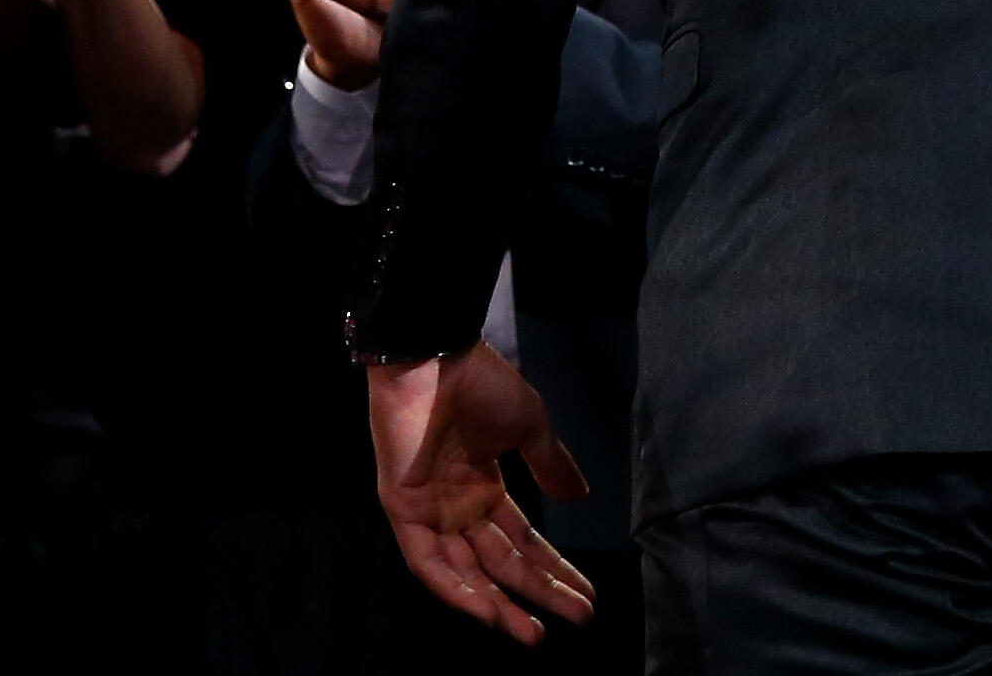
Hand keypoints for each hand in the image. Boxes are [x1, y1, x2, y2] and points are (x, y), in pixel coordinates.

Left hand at [367, 344, 594, 642]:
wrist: (435, 357)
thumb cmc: (481, 384)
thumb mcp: (529, 425)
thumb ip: (550, 465)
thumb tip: (581, 500)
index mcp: (484, 486)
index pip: (523, 540)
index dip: (555, 568)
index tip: (588, 594)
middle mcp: (457, 507)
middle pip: (502, 563)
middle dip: (539, 594)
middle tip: (579, 620)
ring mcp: (430, 512)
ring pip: (466, 572)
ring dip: (499, 605)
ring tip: (535, 634)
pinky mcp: (403, 512)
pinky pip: (428, 562)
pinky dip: (456, 589)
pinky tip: (488, 610)